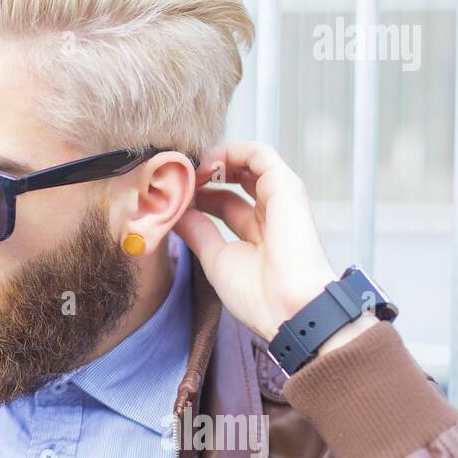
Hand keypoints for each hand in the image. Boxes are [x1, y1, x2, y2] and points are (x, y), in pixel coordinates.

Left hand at [174, 141, 337, 343]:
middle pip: (231, 180)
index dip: (195, 195)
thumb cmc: (257, 294)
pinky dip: (230, 151)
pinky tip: (206, 164)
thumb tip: (176, 211)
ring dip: (212, 159)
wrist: (287, 307)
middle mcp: (269, 212)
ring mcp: (279, 197)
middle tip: (176, 177)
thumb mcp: (215, 258)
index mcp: (256, 234)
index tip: (170, 195)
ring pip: (245, 161)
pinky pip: (260, 153)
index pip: (222, 202)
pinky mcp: (285, 185)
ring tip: (188, 170)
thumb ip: (197, 231)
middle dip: (200, 174)